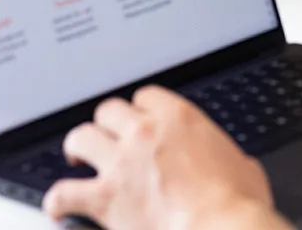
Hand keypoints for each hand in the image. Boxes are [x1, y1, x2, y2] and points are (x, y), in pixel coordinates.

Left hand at [43, 87, 276, 229]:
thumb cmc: (236, 205)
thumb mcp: (243, 167)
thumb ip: (226, 157)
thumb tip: (233, 166)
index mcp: (179, 119)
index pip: (146, 96)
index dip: (140, 109)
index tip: (140, 120)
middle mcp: (143, 133)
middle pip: (109, 110)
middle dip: (108, 124)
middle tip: (108, 137)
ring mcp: (120, 164)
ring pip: (81, 137)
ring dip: (77, 147)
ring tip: (76, 156)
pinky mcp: (105, 198)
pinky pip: (66, 192)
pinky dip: (59, 199)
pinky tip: (58, 206)